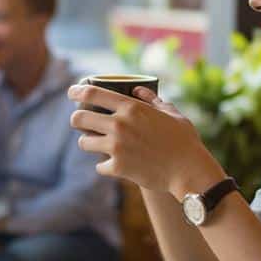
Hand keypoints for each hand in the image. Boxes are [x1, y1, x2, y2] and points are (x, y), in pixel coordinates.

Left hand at [68, 85, 225, 199]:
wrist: (188, 170)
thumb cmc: (184, 140)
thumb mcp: (171, 113)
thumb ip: (152, 100)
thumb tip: (137, 90)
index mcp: (131, 108)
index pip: (92, 94)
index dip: (77, 92)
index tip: (71, 93)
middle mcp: (119, 125)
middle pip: (79, 118)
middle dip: (76, 119)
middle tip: (79, 122)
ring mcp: (116, 147)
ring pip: (84, 143)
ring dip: (88, 143)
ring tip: (96, 144)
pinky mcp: (118, 168)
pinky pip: (99, 166)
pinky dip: (105, 166)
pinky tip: (112, 165)